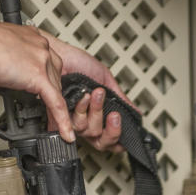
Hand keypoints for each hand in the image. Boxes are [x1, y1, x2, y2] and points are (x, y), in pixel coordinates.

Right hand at [0, 15, 72, 140]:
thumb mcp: (0, 51)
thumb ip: (10, 62)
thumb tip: (6, 75)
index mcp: (34, 40)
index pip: (48, 64)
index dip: (48, 81)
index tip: (44, 93)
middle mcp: (42, 48)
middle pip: (56, 79)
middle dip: (53, 98)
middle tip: (50, 114)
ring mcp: (43, 62)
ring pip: (57, 92)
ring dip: (58, 113)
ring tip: (56, 128)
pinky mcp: (39, 77)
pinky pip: (55, 103)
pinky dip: (61, 120)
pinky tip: (64, 132)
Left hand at [42, 32, 136, 152]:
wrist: (63, 54)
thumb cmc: (78, 63)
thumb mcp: (105, 80)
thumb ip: (119, 98)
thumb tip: (135, 112)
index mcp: (97, 115)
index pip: (108, 137)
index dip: (115, 136)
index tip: (121, 128)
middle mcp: (84, 120)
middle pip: (99, 140)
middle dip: (109, 126)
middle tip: (113, 114)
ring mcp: (72, 119)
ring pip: (87, 130)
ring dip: (95, 111)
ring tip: (96, 93)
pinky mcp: (60, 115)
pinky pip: (72, 123)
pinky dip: (82, 109)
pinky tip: (85, 97)